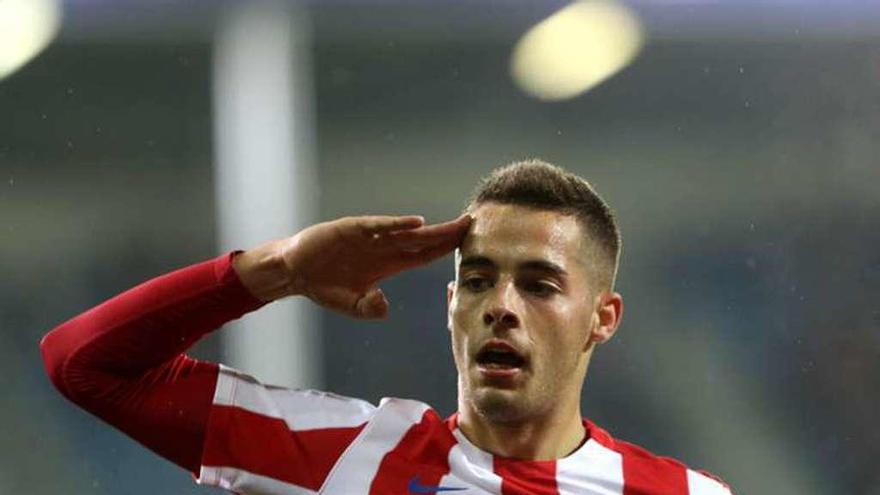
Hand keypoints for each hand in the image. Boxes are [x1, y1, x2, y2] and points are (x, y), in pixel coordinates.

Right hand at [279, 214, 471, 318]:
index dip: (446, 249)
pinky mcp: (352, 229)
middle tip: (473, 224)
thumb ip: (369, 307)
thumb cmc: (325, 287)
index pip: (425, 255)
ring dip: (431, 229)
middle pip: (423, 240)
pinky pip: (378, 226)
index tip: (468, 244)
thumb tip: (384, 306)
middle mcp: (384, 248)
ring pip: (406, 232)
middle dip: (448, 234)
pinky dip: (396, 224)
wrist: (295, 271)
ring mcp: (370, 237)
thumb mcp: (351, 305)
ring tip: (455, 224)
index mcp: (389, 264)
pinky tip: (416, 223)